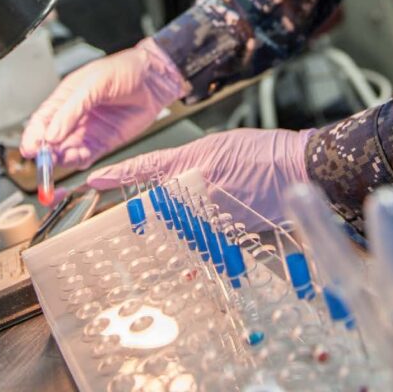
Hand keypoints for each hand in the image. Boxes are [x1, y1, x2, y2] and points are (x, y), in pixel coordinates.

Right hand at [19, 39, 189, 168]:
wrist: (155, 79)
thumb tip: (51, 134)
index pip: (42, 119)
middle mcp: (73, 117)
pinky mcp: (102, 143)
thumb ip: (73, 108)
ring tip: (62, 158)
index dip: (33, 134)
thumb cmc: (125, 70)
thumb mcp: (95, 82)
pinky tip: (77, 160)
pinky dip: (78, 161)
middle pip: (50, 139)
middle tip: (43, 160)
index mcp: (66, 97)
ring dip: (61, 158)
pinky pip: (85, 157)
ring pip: (65, 151)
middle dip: (44, 151)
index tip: (30, 148)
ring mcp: (87, 131)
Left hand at [88, 127, 314, 224]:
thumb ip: (188, 163)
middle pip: (159, 205)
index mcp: (194, 162)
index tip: (95, 179)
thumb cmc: (262, 150)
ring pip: (179, 225)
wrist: (297, 168)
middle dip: (150, 212)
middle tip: (140, 217)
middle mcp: (199, 189)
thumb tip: (167, 180)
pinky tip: (200, 247)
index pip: (148, 167)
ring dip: (178, 228)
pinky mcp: (229, 232)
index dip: (119, 173)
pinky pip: (203, 240)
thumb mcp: (217, 146)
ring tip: (190, 225)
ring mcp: (213, 213)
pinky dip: (200, 242)